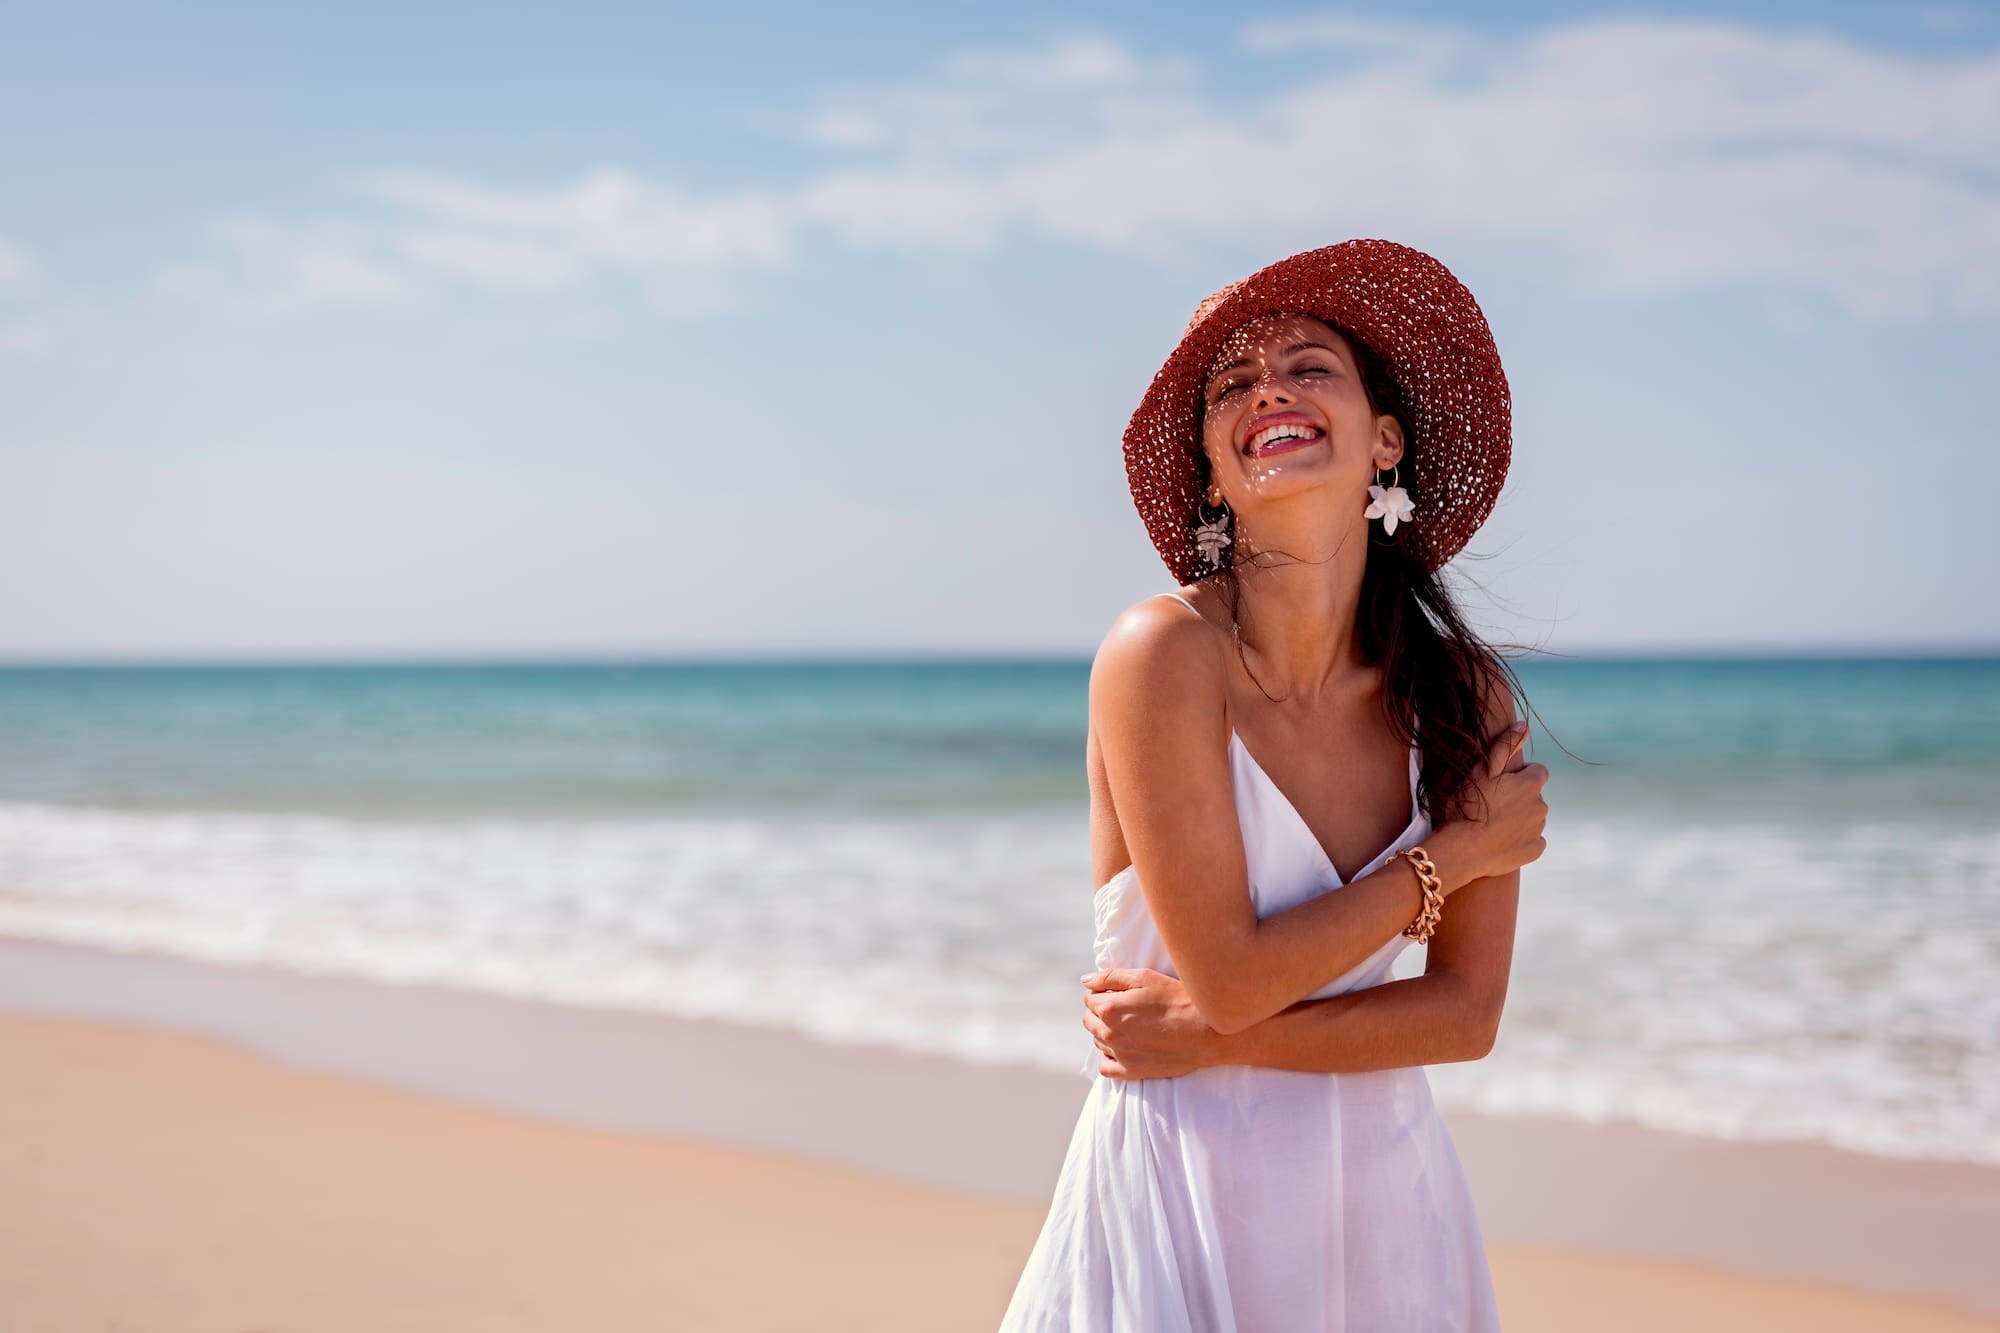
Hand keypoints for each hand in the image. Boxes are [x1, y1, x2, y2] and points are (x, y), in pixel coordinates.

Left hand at [1080, 967, 1218, 1078]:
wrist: (1207, 1031)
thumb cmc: (1178, 998)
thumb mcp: (1145, 977)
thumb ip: (1110, 977)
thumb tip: (1085, 981)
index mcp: (1109, 1009)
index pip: (1089, 998)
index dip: (1101, 992)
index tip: (1117, 991)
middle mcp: (1109, 1033)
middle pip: (1089, 1020)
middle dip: (1100, 1010)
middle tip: (1124, 1006)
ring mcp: (1120, 1055)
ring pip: (1097, 1041)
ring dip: (1105, 1031)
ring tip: (1128, 1024)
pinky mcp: (1132, 1072)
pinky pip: (1105, 1067)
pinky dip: (1108, 1056)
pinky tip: (1120, 1048)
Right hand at [1431, 720, 1547, 891]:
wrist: (1461, 850)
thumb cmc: (1467, 807)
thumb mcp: (1481, 770)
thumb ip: (1505, 745)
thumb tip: (1525, 724)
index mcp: (1531, 784)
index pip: (1537, 771)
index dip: (1519, 776)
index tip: (1500, 784)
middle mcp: (1541, 806)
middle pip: (1534, 796)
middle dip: (1519, 797)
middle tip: (1492, 804)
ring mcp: (1539, 830)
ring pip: (1533, 818)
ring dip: (1519, 818)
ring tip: (1493, 823)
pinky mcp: (1535, 851)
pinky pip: (1533, 841)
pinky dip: (1521, 840)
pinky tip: (1500, 841)